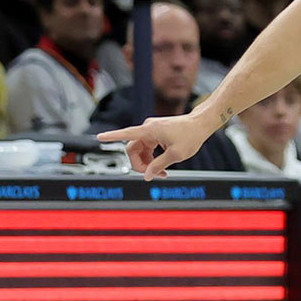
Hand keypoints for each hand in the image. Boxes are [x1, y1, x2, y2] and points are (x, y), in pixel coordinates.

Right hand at [96, 111, 214, 179]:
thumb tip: (146, 176)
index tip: (99, 137)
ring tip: (162, 174)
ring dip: (148, 164)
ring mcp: (152, 130)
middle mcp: (148, 128)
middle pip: (133, 149)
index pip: (126, 134)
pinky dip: (153, 158)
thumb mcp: (175, 155)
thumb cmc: (191, 135)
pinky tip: (163, 167)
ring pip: (141, 150)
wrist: (201, 124)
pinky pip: (148, 148)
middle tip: (152, 176)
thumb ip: (158, 166)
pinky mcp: (157, 133)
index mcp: (149, 130)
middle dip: (139, 165)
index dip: (111, 137)